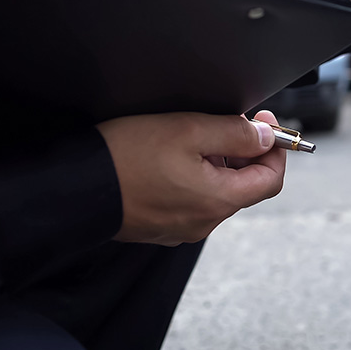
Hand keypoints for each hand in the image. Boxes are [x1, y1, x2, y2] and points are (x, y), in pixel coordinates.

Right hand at [97, 110, 286, 244]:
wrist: (74, 188)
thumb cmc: (126, 157)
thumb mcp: (188, 130)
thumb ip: (235, 134)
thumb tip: (265, 137)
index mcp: (218, 200)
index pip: (271, 179)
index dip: (275, 148)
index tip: (264, 121)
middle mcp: (204, 222)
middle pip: (245, 186)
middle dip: (244, 153)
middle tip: (228, 122)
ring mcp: (182, 228)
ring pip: (217, 192)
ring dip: (218, 164)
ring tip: (192, 138)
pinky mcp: (161, 227)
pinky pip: (191, 201)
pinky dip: (194, 178)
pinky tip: (171, 159)